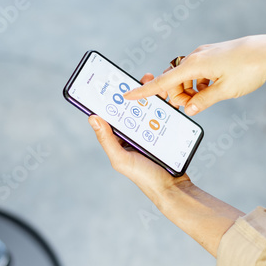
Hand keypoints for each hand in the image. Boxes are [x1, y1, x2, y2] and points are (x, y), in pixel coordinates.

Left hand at [89, 73, 188, 199]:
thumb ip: (106, 140)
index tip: (115, 80)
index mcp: (119, 139)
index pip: (112, 114)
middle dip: (137, 92)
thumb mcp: (121, 159)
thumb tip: (92, 117)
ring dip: (154, 96)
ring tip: (160, 85)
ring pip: (149, 109)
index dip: (112, 97)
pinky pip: (164, 116)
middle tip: (144, 77)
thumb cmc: (145, 177)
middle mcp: (132, 135)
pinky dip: (167, 107)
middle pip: (132, 108)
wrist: (174, 189)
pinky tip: (171, 98)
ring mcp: (149, 134)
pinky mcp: (164, 135)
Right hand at [123, 35, 265, 115]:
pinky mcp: (213, 56)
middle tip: (190, 107)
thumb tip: (188, 109)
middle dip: (177, 96)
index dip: (146, 90)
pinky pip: (198, 73)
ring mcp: (204, 55)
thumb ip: (203, 102)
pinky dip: (199, 85)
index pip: (164, 80)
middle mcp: (196, 56)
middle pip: (175, 81)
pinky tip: (212, 89)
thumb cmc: (249, 69)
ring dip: (190, 92)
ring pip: (186, 78)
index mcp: (195, 64)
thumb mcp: (225, 91)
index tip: (129, 95)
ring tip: (203, 99)